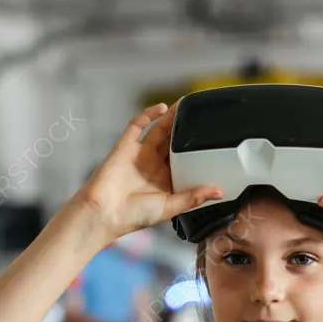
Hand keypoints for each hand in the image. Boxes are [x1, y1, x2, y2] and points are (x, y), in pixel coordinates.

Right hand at [71, 102, 223, 238]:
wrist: (103, 212)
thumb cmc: (133, 216)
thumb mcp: (170, 206)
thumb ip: (194, 197)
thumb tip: (219, 192)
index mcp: (165, 180)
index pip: (184, 160)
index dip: (196, 150)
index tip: (212, 141)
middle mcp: (153, 165)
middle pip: (173, 141)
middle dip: (185, 129)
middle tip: (200, 116)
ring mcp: (139, 154)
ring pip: (158, 130)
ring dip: (171, 118)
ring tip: (185, 105)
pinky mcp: (125, 146)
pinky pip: (137, 125)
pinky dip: (148, 115)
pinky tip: (161, 108)